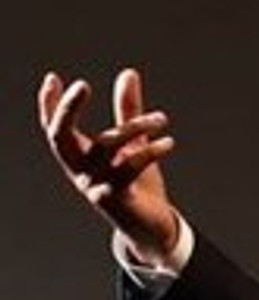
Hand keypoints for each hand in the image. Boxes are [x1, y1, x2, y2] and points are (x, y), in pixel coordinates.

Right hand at [38, 68, 178, 261]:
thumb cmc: (136, 183)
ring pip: (106, 145)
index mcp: (79, 157)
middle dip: (67, 110)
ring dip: (135, 126)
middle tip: (82, 85)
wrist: (149, 226)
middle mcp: (79, 171)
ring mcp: (94, 185)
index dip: (50, 105)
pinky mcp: (114, 197)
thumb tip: (128, 73)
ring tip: (161, 118)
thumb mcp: (132, 143)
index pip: (54, 128)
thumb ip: (129, 111)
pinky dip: (150, 151)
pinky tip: (168, 142)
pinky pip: (129, 167)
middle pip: (60, 136)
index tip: (52, 78)